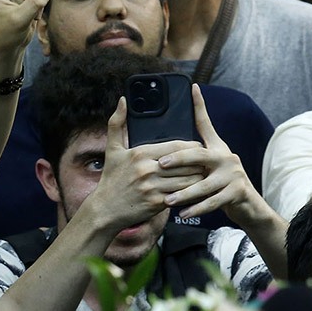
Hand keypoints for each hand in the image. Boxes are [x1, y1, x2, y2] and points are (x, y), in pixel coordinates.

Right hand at [86, 99, 203, 231]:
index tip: (197, 147)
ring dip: (198, 176)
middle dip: (198, 161)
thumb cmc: (111, 179)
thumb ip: (117, 123)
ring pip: (188, 178)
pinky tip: (194, 190)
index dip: (192, 146)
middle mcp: (147, 169)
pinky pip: (182, 194)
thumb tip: (123, 100)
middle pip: (186, 161)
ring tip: (203, 174)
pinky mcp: (157, 203)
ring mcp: (153, 187)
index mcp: (140, 153)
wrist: (105, 209)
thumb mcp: (112, 150)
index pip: (176, 146)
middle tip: (206, 161)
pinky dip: (191, 192)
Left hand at [152, 85, 262, 221]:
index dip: (200, 106)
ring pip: (204, 184)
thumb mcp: (207, 166)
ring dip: (184, 193)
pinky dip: (196, 208)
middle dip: (180, 159)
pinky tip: (182, 214)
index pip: (205, 124)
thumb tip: (165, 148)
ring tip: (167, 200)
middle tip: (162, 164)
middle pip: (200, 155)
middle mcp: (225, 157)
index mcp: (216, 148)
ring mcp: (233, 175)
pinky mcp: (237, 192)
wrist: (247, 205)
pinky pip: (213, 202)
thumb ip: (190, 155)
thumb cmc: (219, 184)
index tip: (193, 88)